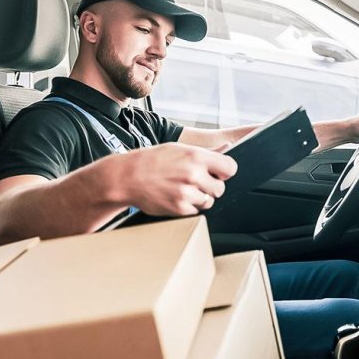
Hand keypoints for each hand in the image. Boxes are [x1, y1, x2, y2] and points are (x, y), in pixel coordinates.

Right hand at [120, 143, 236, 216]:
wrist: (128, 177)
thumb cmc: (154, 161)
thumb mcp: (180, 149)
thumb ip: (208, 152)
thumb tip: (229, 147)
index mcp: (196, 156)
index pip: (230, 168)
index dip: (224, 172)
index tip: (218, 173)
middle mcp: (193, 174)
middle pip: (221, 188)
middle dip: (211, 186)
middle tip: (195, 182)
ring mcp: (186, 193)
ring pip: (209, 201)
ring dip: (200, 197)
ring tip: (182, 188)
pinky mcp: (180, 209)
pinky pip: (196, 210)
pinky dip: (188, 206)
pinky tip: (176, 196)